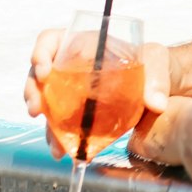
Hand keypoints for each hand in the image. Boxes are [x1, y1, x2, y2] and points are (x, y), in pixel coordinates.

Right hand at [24, 28, 169, 159]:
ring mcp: (71, 91)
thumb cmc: (152, 64)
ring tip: (52, 140)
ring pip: (45, 102)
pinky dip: (58, 137)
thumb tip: (156, 103)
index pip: (52, 40)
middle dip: (33, 91)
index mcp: (84, 44)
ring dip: (44, 121)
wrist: (158, 87)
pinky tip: (63, 150)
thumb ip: (157, 76)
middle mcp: (71, 67)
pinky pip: (60, 123)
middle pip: (39, 74)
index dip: (41, 52)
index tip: (44, 71)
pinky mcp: (77, 112)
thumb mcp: (158, 60)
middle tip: (37, 109)